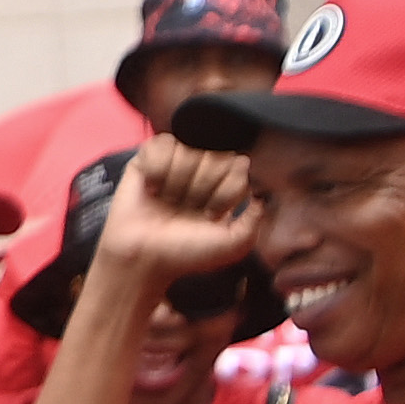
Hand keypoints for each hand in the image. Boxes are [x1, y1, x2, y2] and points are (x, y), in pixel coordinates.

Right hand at [90, 135, 257, 286]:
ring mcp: (175, 161)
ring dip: (177, 182)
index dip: (226, 190)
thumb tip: (262, 191)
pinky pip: (162, 144)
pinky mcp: (147, 157)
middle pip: (216, 156)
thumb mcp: (233, 244)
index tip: (211, 215)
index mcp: (225, 183)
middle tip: (187, 210)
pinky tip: (152, 189)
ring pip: (189, 149)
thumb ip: (257, 219)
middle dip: (201, 187)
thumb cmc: (184, 253)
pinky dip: (156, 170)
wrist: (142, 259)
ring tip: (167, 201)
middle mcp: (202, 168)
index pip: (240, 164)